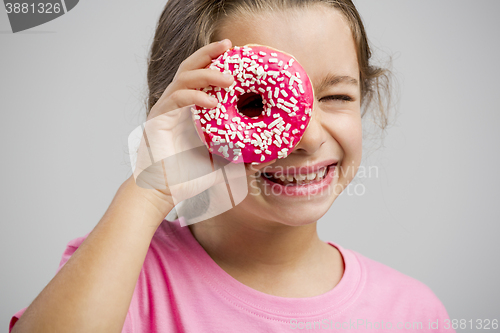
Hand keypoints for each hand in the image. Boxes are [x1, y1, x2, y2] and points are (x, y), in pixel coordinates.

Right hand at [130, 39, 274, 217]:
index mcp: (189, 110)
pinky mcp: (157, 119)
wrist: (163, 193)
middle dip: (209, 53)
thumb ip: (238, 158)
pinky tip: (213, 102)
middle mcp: (176, 105)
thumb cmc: (188, 178)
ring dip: (207, 74)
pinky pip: (177, 99)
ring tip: (230, 79)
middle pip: (190, 67)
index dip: (217, 63)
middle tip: (229, 46)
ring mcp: (166, 110)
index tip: (238, 55)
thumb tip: (263, 157)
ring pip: (184, 78)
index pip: (201, 77)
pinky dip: (196, 97)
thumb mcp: (221, 165)